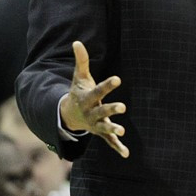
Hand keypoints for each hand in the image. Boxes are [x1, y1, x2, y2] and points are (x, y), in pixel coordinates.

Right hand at [60, 41, 128, 157]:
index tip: (118, 78)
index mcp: (87, 98)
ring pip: (105, 127)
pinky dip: (117, 147)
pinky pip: (109, 141)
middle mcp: (91, 112)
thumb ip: (81, 60)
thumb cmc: (78, 92)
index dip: (108, 85)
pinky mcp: (101, 132)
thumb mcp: (79, 77)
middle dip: (111, 109)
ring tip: (122, 130)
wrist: (69, 115)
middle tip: (122, 107)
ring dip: (113, 129)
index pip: (99, 90)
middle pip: (102, 110)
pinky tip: (127, 154)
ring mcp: (96, 123)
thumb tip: (77, 42)